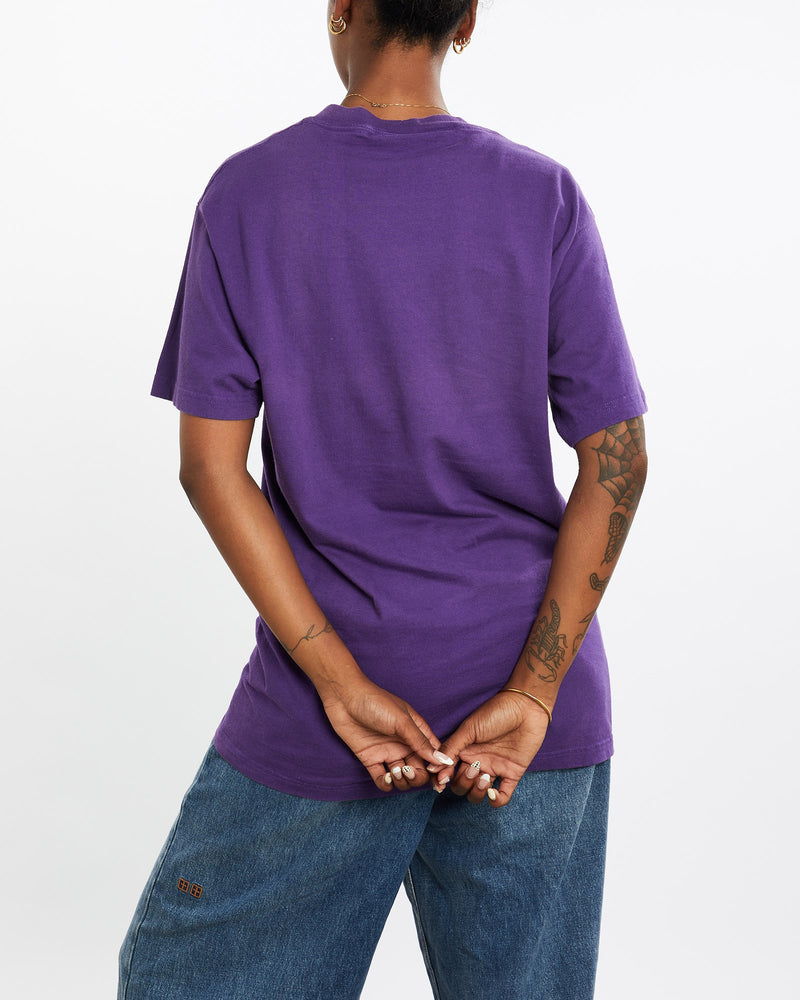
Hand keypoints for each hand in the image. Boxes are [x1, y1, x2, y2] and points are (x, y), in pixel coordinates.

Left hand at [320, 676, 444, 792]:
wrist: (345, 698)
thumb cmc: (376, 702)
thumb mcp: (402, 721)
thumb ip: (421, 742)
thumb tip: (443, 761)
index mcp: (417, 732)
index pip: (434, 755)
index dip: (439, 768)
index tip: (438, 777)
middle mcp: (404, 745)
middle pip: (420, 770)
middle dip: (418, 777)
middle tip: (408, 771)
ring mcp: (388, 753)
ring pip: (403, 778)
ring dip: (402, 781)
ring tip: (394, 771)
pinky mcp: (371, 759)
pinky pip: (382, 780)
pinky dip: (385, 784)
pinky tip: (385, 777)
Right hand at [428, 691, 550, 805]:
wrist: (524, 707)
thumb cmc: (495, 712)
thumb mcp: (469, 729)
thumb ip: (451, 748)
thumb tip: (433, 768)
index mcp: (464, 751)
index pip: (447, 772)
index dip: (443, 781)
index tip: (442, 783)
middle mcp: (477, 762)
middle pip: (461, 786)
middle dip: (463, 783)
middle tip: (473, 769)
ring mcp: (494, 768)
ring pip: (478, 794)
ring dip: (477, 792)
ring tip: (485, 776)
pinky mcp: (512, 773)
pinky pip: (503, 796)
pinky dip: (496, 800)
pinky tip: (493, 792)